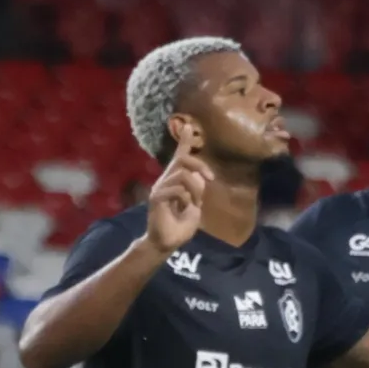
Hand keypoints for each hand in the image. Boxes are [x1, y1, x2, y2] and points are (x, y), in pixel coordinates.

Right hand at [145, 122, 208, 255]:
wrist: (167, 242)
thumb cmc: (181, 225)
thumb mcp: (195, 205)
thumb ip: (197, 190)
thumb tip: (201, 175)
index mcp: (175, 180)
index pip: (180, 157)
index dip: (184, 141)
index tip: (189, 125)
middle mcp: (166, 180)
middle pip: (183, 159)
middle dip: (200, 165)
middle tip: (211, 179)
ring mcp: (160, 188)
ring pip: (183, 175)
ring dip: (196, 190)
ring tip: (194, 203)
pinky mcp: (157, 198)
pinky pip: (177, 189)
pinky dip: (186, 198)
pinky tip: (184, 208)